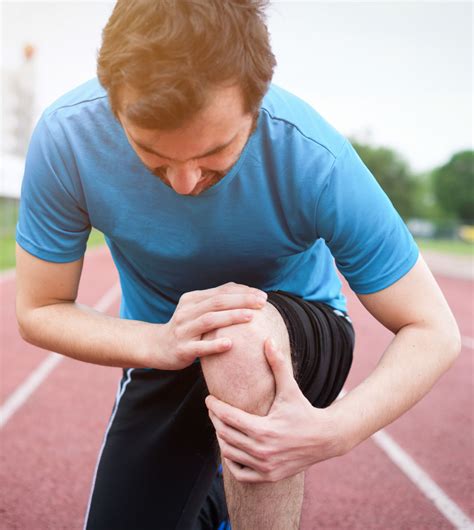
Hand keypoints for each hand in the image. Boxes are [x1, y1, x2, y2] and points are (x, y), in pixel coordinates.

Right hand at [158, 282, 267, 369]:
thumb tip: (247, 291)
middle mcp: (186, 312)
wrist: (156, 346)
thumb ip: (217, 301)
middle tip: (262, 302)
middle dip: (242, 300)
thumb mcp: (197, 310)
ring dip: (231, 317)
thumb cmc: (186, 327)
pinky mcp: (181, 350)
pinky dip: (215, 345)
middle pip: (217, 302)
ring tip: (251, 316)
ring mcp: (183, 330)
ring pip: (209, 320)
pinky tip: (230, 344)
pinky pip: (199, 347)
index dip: (243, 292)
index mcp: (192, 299)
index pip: (221, 291)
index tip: (262, 295)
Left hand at [206, 339, 344, 482]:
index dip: (215, 407)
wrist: (326, 438)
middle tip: (213, 409)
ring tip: (220, 424)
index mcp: (264, 429)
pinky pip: (240, 473)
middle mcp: (262, 450)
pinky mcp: (269, 476)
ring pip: (229, 453)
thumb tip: (268, 339)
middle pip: (225, 434)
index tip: (209, 398)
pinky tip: (231, 446)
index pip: (228, 417)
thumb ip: (278, 364)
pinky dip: (231, 461)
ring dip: (221, 438)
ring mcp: (265, 466)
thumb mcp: (290, 388)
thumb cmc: (304, 410)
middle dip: (215, 420)